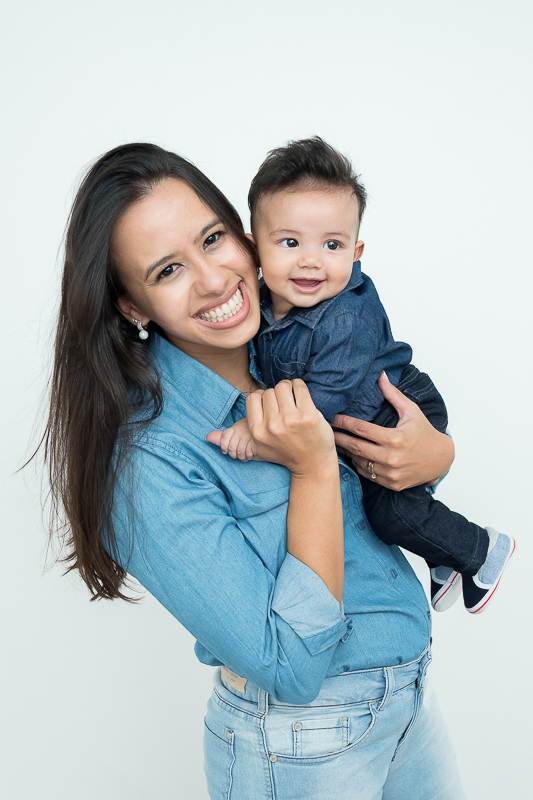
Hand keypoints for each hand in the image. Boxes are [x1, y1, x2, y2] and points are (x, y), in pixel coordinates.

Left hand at [206, 418, 254, 461]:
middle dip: (233, 455)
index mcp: (234, 427)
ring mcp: (249, 434)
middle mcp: (241, 430)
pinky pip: (249, 451)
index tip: (225, 452)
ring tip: (244, 457)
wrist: (265, 427)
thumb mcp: (235, 432)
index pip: (224, 438)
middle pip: (231, 447)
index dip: (224, 447)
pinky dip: (249, 456)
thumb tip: (207, 437)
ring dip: (242, 457)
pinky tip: (250, 456)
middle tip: (237, 456)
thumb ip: (222, 437)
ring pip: (240, 450)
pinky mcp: (257, 440)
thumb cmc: (247, 431)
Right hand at [246, 380, 335, 475]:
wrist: (312, 464)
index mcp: (258, 432)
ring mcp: (290, 420)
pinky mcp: (308, 415)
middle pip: (268, 392)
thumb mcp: (259, 449)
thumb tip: (221, 428)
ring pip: (283, 386)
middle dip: (276, 394)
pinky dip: (299, 386)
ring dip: (288, 388)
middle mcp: (272, 425)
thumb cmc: (286, 454)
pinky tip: (301, 394)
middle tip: (284, 401)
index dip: (261, 397)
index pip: (253, 398)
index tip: (271, 402)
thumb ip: (246, 433)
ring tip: (292, 396)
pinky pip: (300, 387)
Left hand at [333, 372, 454, 490]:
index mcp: (395, 438)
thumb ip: (393, 395)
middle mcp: (391, 457)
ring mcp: (391, 473)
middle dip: (338, 438)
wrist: (442, 460)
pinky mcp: (392, 484)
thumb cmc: (425, 433)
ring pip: (359, 462)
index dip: (344, 422)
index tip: (332, 417)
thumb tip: (381, 375)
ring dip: (347, 453)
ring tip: (336, 444)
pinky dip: (359, 465)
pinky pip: (368, 474)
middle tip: (325, 432)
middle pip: (355, 447)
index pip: (361, 429)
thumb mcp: (412, 411)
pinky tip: (353, 456)